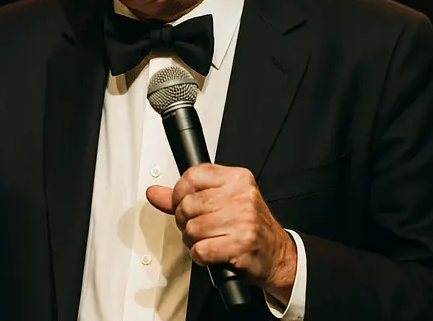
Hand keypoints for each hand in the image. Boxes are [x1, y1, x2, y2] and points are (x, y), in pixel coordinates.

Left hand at [146, 164, 296, 301]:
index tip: (183, 203)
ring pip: (191, 228)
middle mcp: (241, 196)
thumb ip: (185, 196)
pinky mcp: (240, 244)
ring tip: (208, 240)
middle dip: (184, 221)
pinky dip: (201, 256)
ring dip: (193, 240)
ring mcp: (242, 220)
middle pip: (187, 205)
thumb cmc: (248, 226)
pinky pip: (200, 250)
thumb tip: (154, 192)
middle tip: (198, 227)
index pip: (192, 176)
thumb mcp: (222, 201)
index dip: (179, 194)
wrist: (278, 255)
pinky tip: (213, 252)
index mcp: (237, 178)